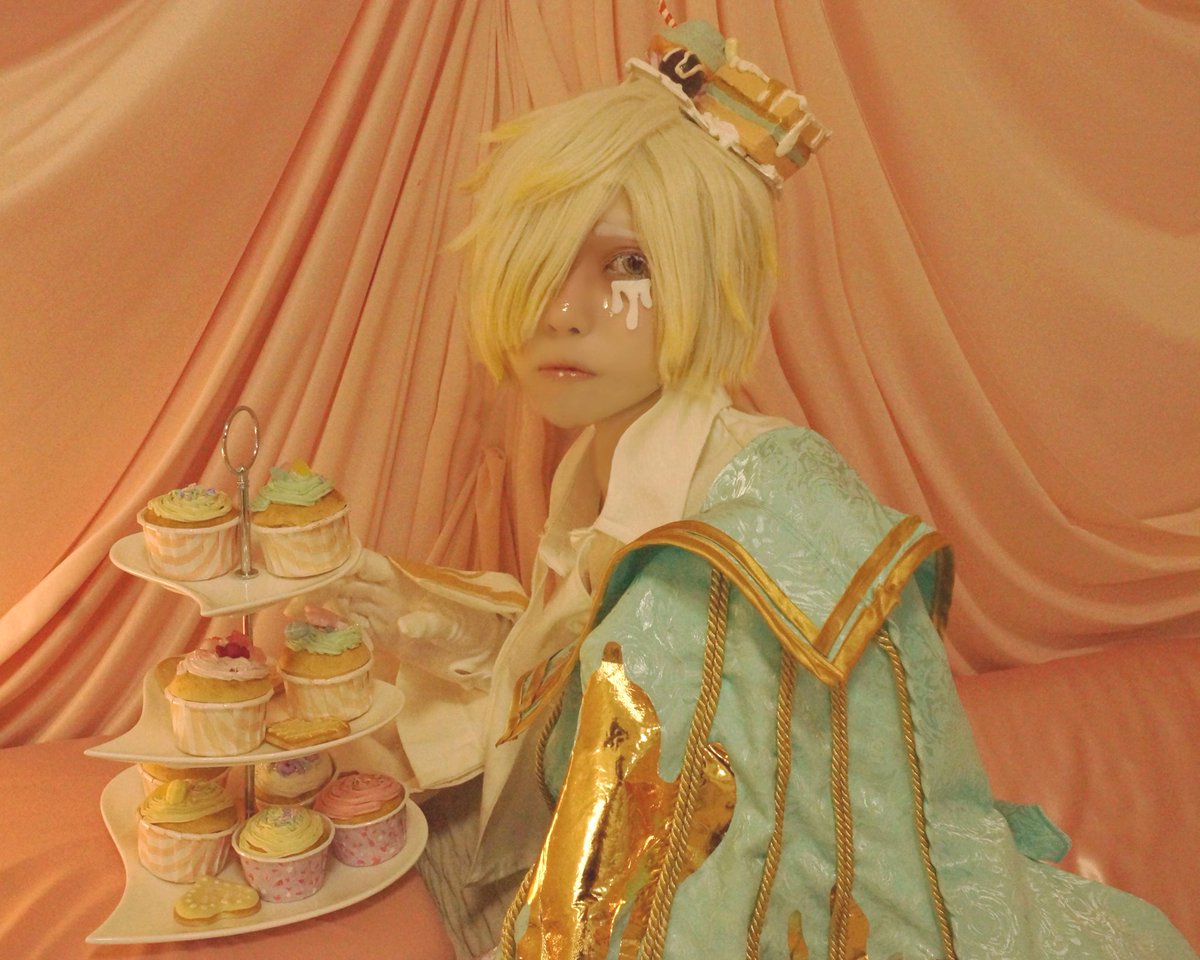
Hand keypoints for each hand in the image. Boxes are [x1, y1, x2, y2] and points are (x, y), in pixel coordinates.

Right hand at [289, 548, 511, 687]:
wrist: (482, 652)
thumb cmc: (474, 628)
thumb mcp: (455, 626)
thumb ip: (430, 624)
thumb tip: (404, 624)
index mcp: (403, 581)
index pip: (366, 563)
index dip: (342, 560)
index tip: (315, 561)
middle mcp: (387, 594)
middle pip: (346, 582)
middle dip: (319, 583)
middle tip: (289, 591)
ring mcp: (383, 614)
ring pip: (343, 603)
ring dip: (319, 605)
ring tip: (290, 609)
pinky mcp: (383, 636)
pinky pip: (352, 628)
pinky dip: (333, 629)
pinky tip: (313, 630)